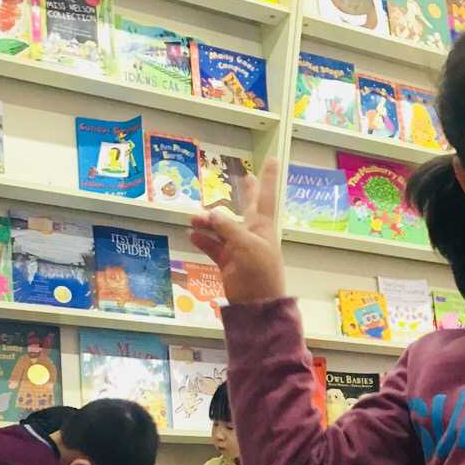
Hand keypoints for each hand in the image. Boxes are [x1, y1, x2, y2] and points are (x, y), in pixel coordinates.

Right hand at [189, 157, 285, 304]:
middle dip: (244, 193)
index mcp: (263, 227)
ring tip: (193, 220)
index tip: (271, 159)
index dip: (266, 178)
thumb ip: (228, 228)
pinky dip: (203, 241)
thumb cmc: (259, 272)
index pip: (265, 196)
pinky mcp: (228, 262)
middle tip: (243, 176)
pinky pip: (214, 247)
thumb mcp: (246, 246)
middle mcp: (252, 234)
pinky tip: (193, 236)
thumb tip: (211, 214)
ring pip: (222, 228)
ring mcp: (239, 248)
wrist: (257, 305)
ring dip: (208, 222)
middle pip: (246, 208)